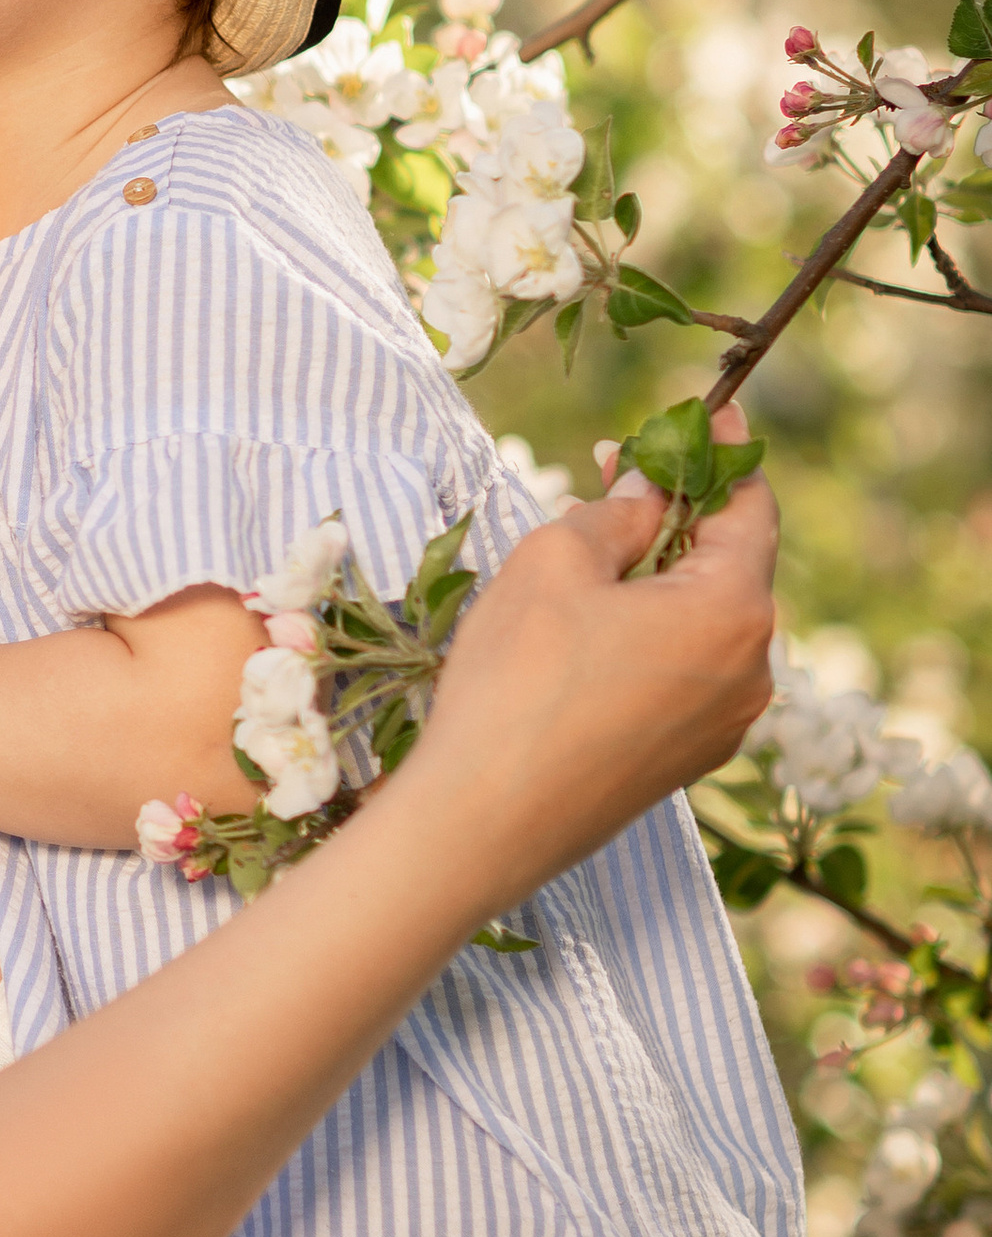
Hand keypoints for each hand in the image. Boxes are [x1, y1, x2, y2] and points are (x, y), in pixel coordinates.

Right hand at [397, 405, 775, 906]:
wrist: (483, 822)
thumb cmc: (517, 682)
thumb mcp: (556, 562)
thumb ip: (617, 513)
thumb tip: (649, 493)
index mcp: (734, 612)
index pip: (752, 507)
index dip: (722, 452)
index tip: (699, 414)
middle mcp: (751, 673)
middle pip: (731, 566)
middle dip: (680, 514)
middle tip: (616, 473)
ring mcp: (723, 727)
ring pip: (704, 624)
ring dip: (660, 578)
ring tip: (589, 550)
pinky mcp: (684, 762)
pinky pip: (684, 674)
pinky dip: (652, 634)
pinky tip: (589, 627)